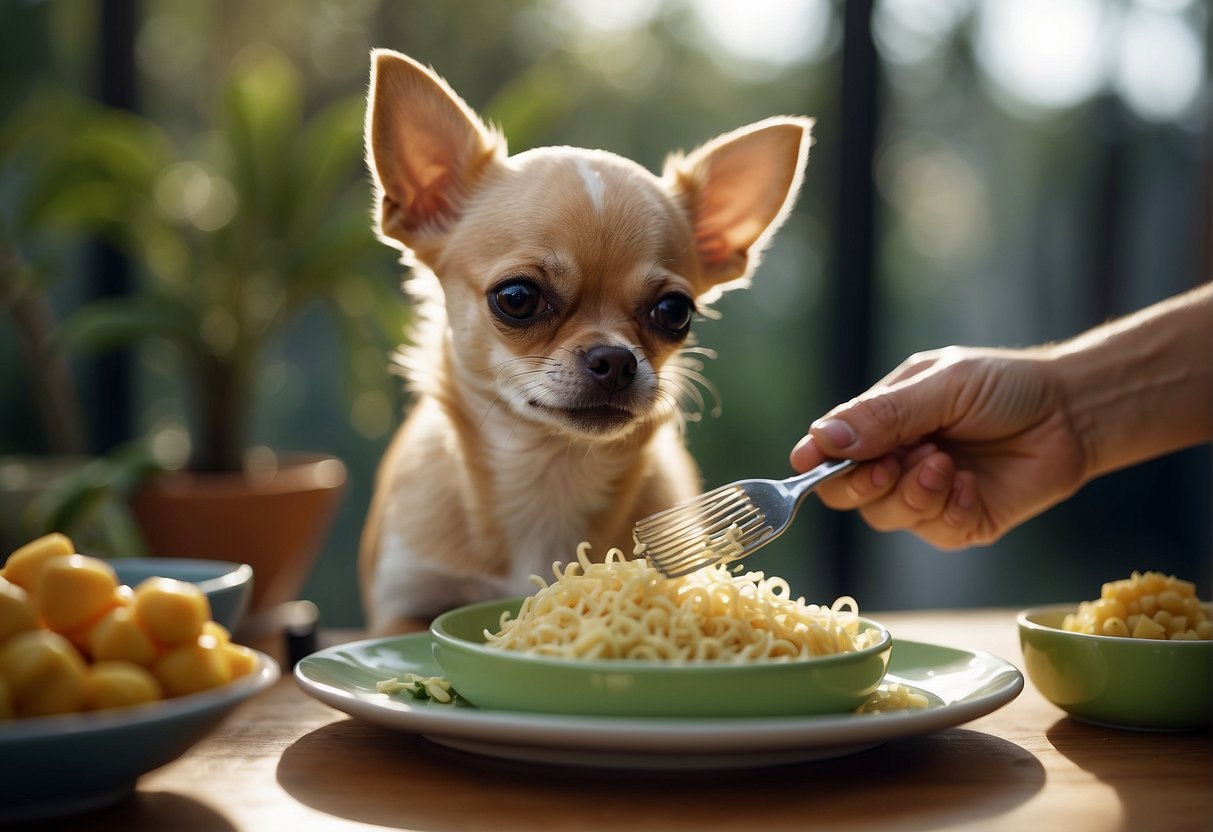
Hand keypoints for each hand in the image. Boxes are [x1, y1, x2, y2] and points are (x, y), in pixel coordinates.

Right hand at [789, 347, 1088, 548]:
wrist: (1073, 413)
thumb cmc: (1005, 387)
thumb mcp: (942, 386)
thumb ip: (885, 414)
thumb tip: (822, 438)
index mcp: (880, 424)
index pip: (830, 450)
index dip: (815, 461)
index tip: (809, 463)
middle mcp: (894, 463)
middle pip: (846, 492)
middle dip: (863, 482)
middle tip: (893, 462)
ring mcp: (925, 497)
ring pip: (886, 516)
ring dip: (913, 492)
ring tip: (947, 463)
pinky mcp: (959, 524)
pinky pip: (934, 531)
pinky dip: (949, 508)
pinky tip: (971, 484)